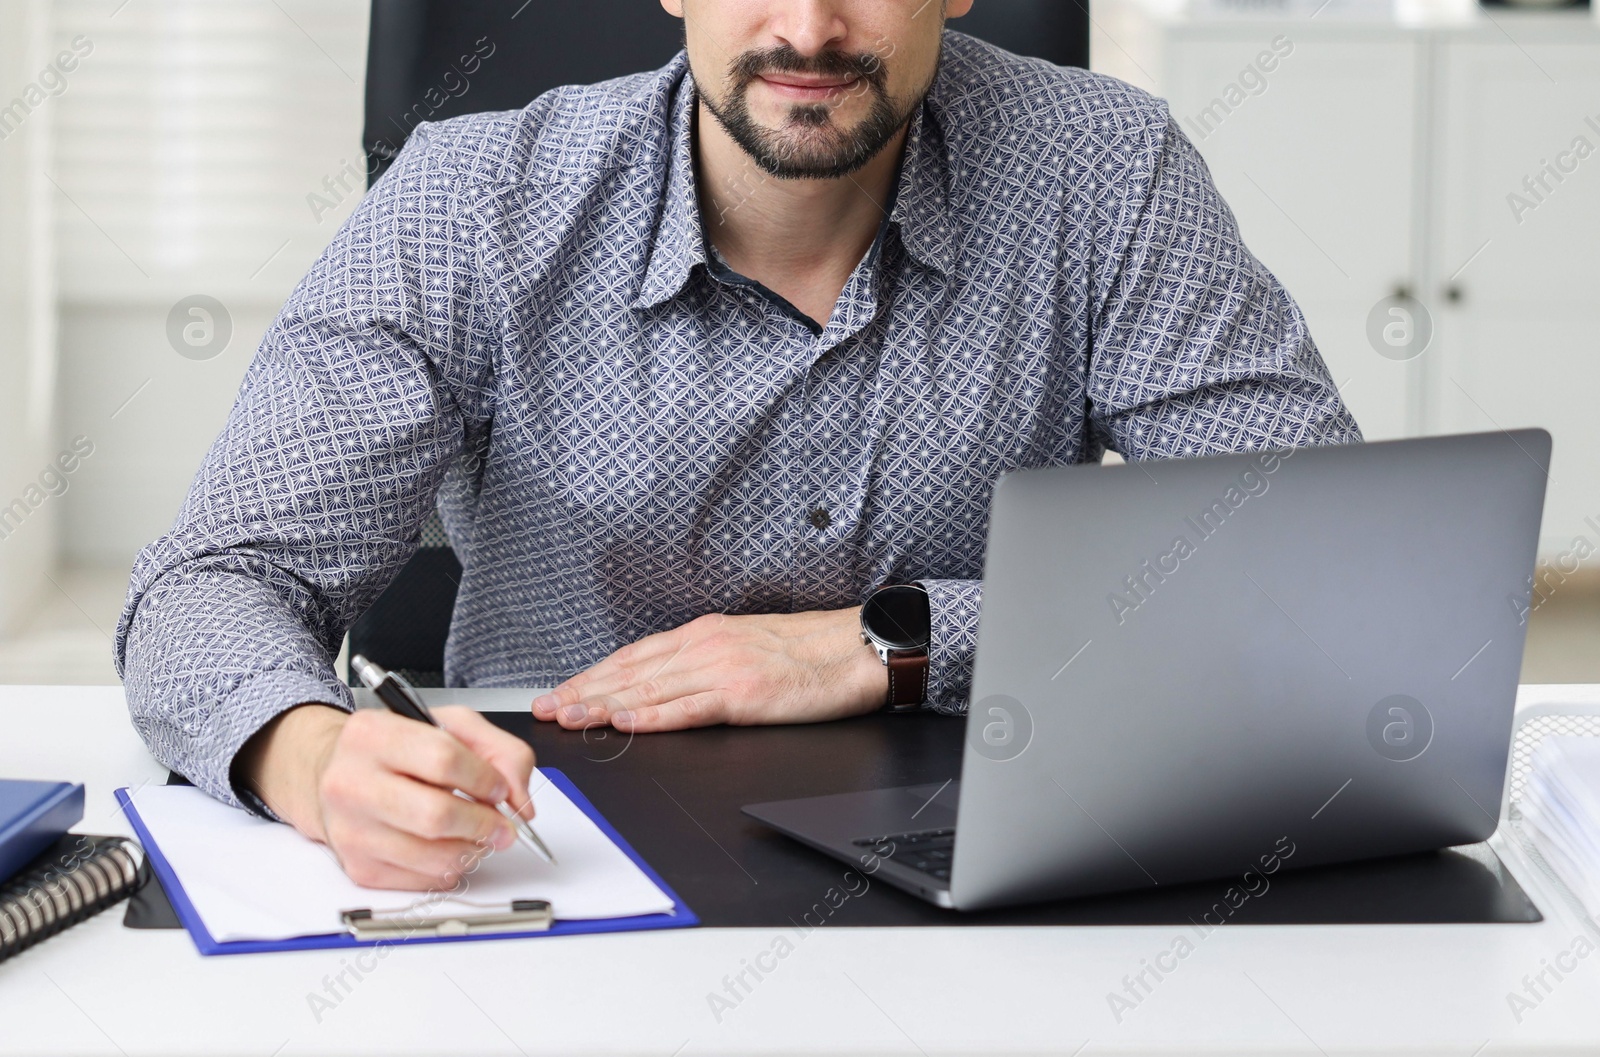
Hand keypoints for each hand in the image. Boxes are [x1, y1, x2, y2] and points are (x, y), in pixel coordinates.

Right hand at [234, 703, 536, 889]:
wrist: (334, 777)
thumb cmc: (394, 750)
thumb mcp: (447, 725)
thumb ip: (498, 749)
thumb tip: (519, 798)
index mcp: (372, 735)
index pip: (444, 760)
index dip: (485, 779)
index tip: (500, 789)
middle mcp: (352, 783)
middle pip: (437, 816)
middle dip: (485, 824)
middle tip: (503, 825)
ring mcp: (352, 830)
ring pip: (433, 856)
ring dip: (472, 850)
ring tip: (478, 834)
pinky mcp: (359, 867)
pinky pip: (422, 880)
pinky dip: (449, 867)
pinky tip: (447, 847)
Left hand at [530, 608, 888, 732]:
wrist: (859, 648)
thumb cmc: (810, 654)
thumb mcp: (747, 646)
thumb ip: (706, 662)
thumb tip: (667, 684)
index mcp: (705, 634)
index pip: (634, 657)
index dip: (592, 676)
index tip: (561, 692)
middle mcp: (706, 646)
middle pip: (630, 671)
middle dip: (583, 691)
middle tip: (544, 710)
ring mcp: (723, 669)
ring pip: (649, 690)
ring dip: (602, 705)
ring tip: (567, 718)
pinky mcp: (743, 695)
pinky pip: (687, 708)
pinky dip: (651, 716)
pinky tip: (624, 723)